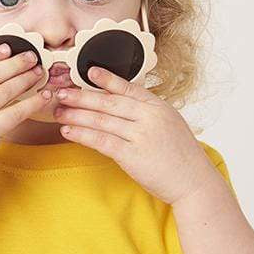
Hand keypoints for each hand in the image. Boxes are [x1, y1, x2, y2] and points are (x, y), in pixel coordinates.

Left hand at [53, 66, 219, 204]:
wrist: (195, 183)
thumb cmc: (181, 155)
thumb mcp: (169, 123)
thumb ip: (147, 112)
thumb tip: (120, 103)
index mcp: (158, 106)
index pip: (128, 87)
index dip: (106, 79)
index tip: (88, 71)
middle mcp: (150, 117)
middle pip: (108, 102)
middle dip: (81, 96)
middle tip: (61, 92)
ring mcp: (141, 135)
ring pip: (101, 120)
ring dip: (76, 115)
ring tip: (58, 112)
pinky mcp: (132, 155)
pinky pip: (101, 140)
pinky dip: (82, 134)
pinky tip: (68, 131)